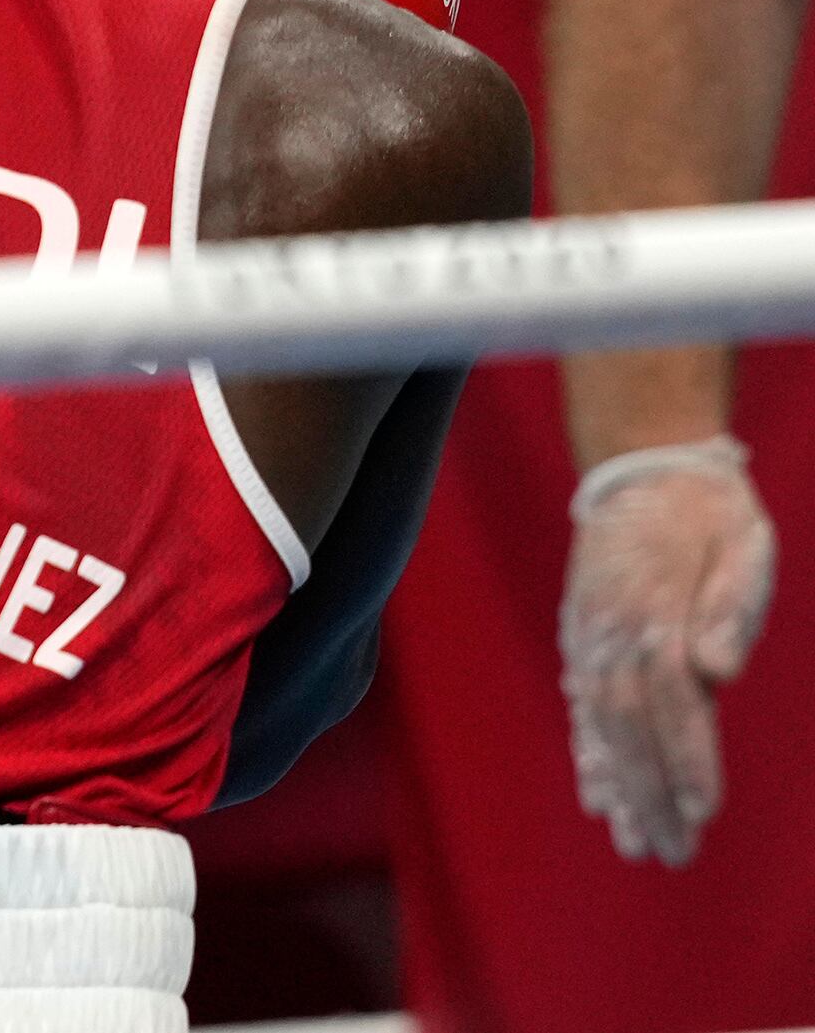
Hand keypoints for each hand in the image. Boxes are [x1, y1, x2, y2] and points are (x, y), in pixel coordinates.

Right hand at [560, 436, 776, 865]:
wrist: (645, 469)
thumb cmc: (709, 514)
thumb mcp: (742, 543)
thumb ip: (729, 604)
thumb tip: (720, 668)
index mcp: (654, 611)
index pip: (670, 698)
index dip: (685, 755)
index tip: (702, 809)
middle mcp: (611, 632)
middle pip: (627, 726)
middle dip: (649, 795)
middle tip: (670, 854)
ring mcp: (590, 638)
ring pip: (600, 725)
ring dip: (618, 788)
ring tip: (634, 845)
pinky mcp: (583, 641)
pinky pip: (583, 707)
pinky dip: (589, 754)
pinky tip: (598, 796)